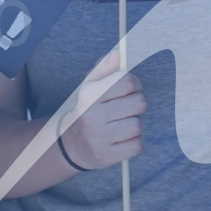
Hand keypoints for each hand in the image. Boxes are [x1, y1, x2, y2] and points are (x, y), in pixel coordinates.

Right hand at [58, 51, 146, 171]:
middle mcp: (91, 116)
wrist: (71, 145)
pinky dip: (134, 142)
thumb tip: (118, 53)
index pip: (128, 81)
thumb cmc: (88, 110)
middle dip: (136, 105)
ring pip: (138, 125)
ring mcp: (98, 138)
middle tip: (125, 109)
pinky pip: (137, 145)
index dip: (134, 84)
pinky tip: (121, 139)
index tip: (129, 89)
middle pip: (139, 103)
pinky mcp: (107, 157)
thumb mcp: (90, 86)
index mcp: (88, 94)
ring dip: (134, 124)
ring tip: (121, 125)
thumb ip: (105, 68)